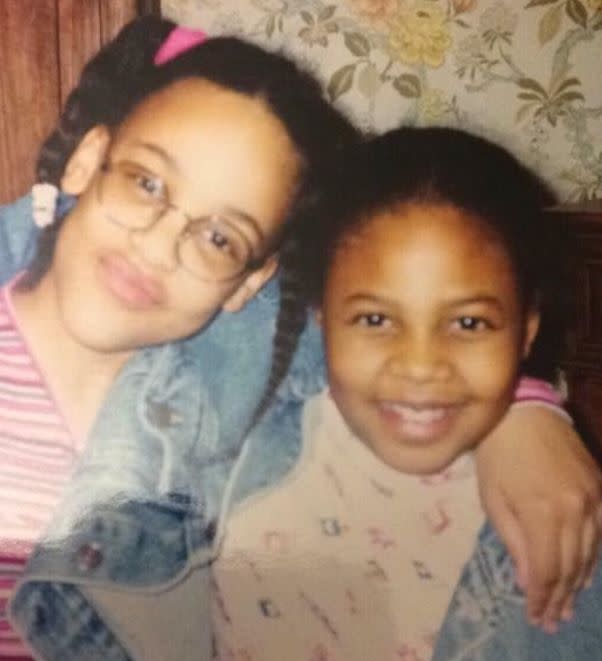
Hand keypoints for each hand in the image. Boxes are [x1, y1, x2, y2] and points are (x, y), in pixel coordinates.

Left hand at [475, 405, 601, 632]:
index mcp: (542, 514)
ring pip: (590, 553)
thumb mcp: (494, 500)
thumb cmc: (497, 455)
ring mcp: (592, 498)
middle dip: (560, 597)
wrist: (523, 413)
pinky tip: (585, 571)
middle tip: (552, 620)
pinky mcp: (599, 487)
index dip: (541, 597)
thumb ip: (514, 542)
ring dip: (578, 582)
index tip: (536, 617)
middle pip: (570, 566)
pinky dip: (593, 555)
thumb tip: (528, 581)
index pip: (546, 571)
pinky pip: (601, 531)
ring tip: (568, 605)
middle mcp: (575, 511)